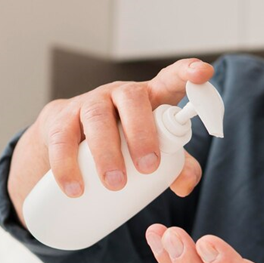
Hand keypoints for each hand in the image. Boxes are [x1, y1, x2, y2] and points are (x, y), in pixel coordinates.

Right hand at [35, 59, 213, 196]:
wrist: (71, 142)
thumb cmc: (122, 143)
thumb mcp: (154, 150)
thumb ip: (177, 165)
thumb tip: (185, 184)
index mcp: (150, 97)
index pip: (170, 78)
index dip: (187, 72)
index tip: (203, 73)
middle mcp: (119, 94)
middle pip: (131, 99)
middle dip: (141, 133)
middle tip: (148, 168)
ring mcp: (88, 104)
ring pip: (96, 116)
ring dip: (106, 152)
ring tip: (115, 183)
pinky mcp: (60, 121)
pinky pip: (62, 139)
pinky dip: (67, 166)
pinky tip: (76, 188)